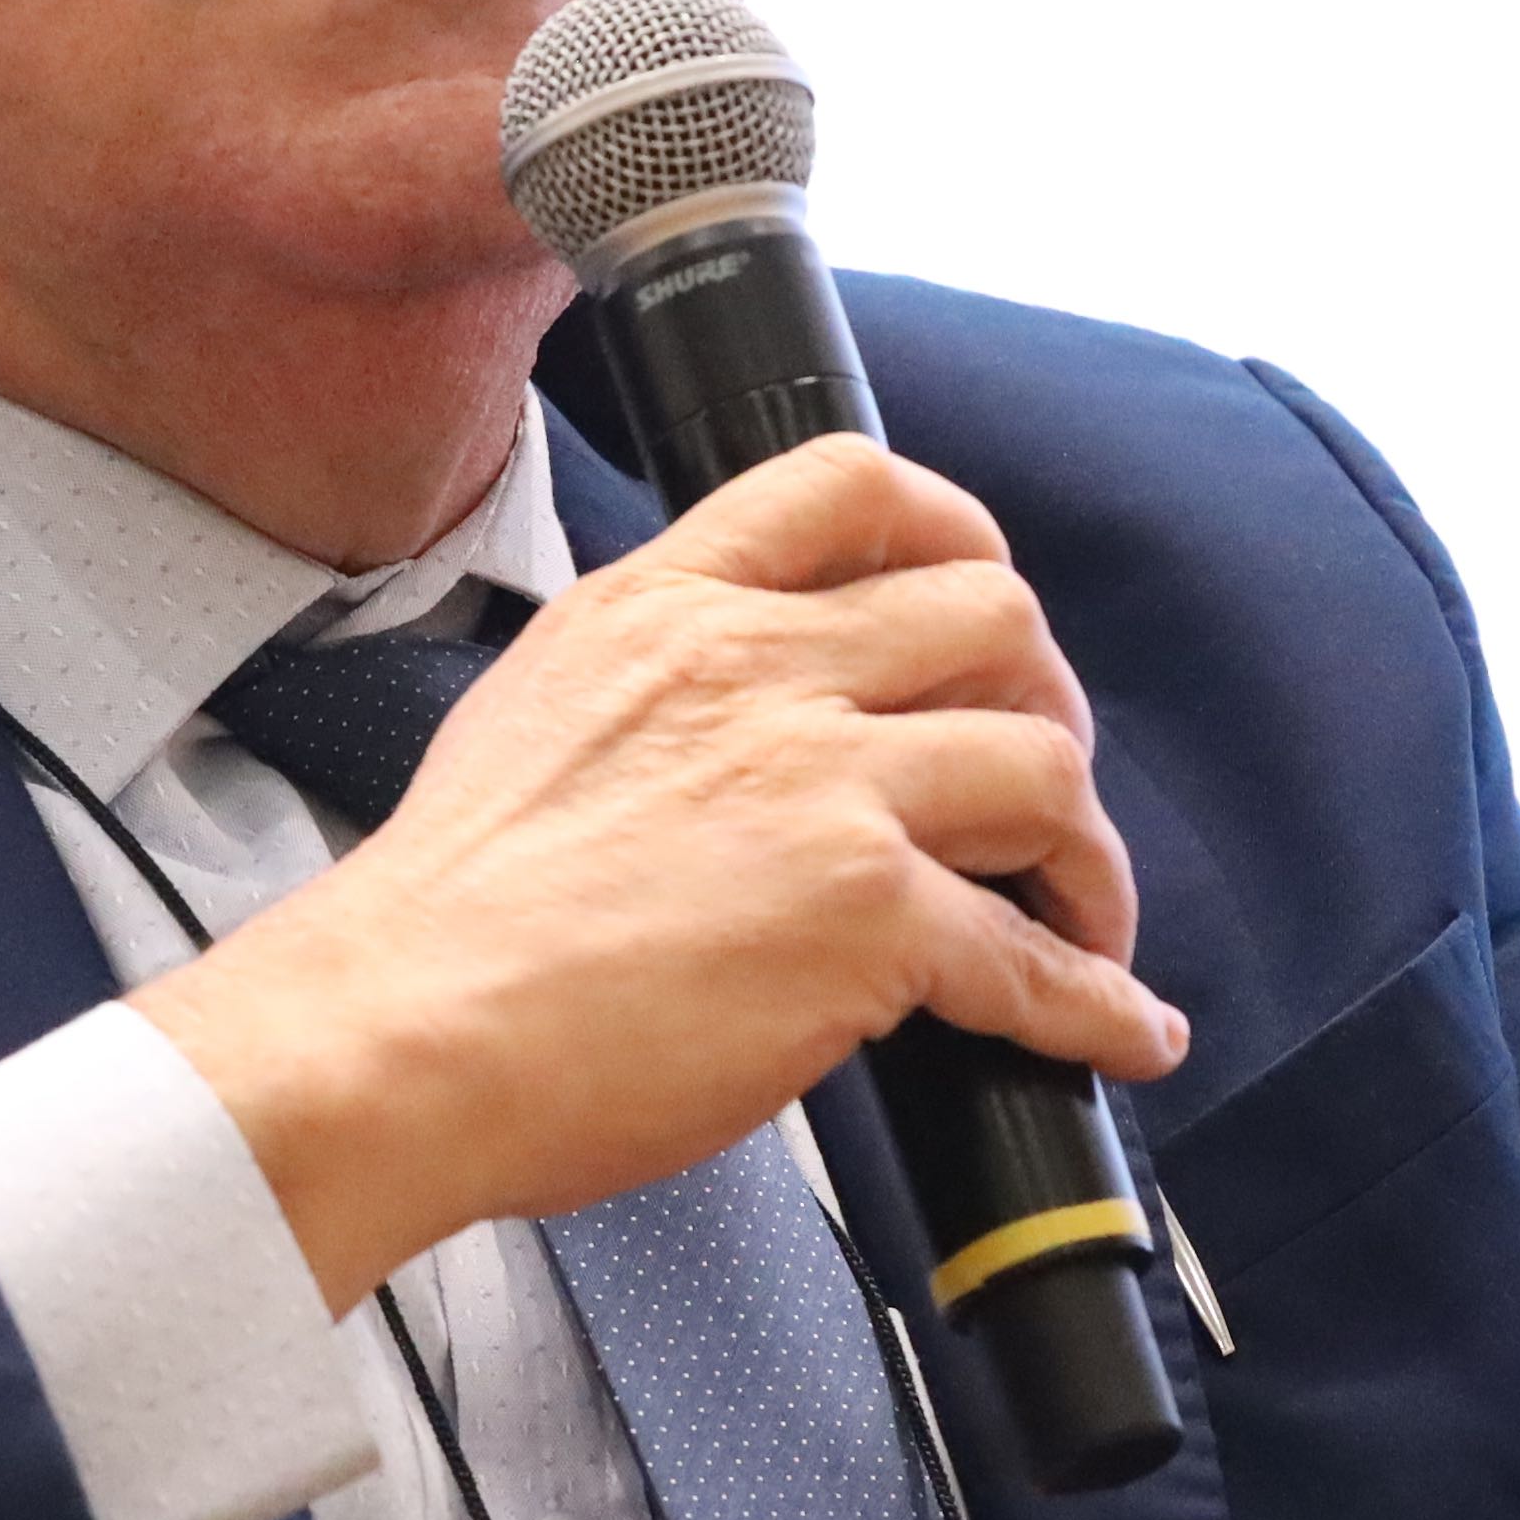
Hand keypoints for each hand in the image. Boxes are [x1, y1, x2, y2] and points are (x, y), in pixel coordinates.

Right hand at [131, 437, 1185, 1311]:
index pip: (848, 486)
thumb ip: (652, 688)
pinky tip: (1122, 1033)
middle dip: (1044, 696)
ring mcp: (822, 785)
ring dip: (1085, 851)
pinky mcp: (863, 914)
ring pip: (1043, 764)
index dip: (951, 532)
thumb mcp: (535, 712)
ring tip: (1076, 917)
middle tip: (1033, 783)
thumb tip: (730, 735)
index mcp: (667, 607)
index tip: (978, 598)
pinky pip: (1032, 960)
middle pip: (993, 614)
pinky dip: (1099, 1005)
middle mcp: (758, 670)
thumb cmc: (443, 918)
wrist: (397, 1029)